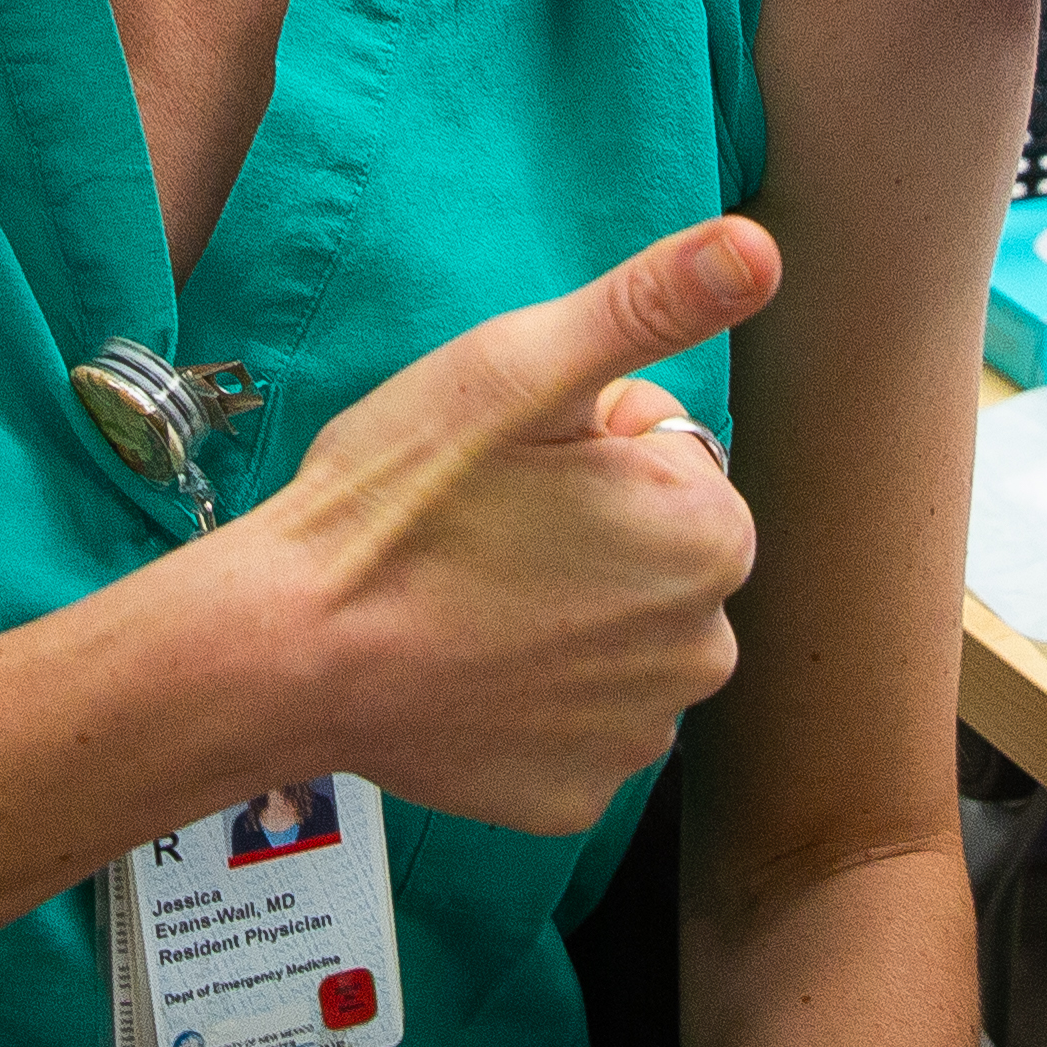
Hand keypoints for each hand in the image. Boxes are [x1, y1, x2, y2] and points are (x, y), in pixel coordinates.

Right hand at [248, 217, 771, 831]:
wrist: (288, 648)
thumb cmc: (399, 501)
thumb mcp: (519, 369)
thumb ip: (652, 305)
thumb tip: (758, 246)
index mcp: (709, 536)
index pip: (669, 459)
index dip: (587, 447)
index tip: (513, 466)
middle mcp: (704, 649)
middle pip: (655, 554)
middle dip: (588, 531)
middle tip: (481, 527)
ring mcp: (638, 736)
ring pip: (615, 640)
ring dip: (562, 615)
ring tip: (464, 595)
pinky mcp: (575, 800)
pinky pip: (572, 723)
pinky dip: (527, 699)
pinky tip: (461, 669)